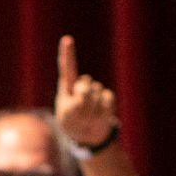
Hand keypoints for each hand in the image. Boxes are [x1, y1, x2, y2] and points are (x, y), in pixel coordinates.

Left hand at [54, 35, 118, 151]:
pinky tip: (99, 116)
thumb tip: (85, 96)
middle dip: (83, 103)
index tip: (67, 39)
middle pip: (85, 87)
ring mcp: (96, 90)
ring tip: (88, 118)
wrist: (88, 135)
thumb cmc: (72, 124)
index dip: (67, 53)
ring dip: (91, 111)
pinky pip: (108, 99)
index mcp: (68, 86)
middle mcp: (82, 84)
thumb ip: (74, 105)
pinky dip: (104, 111)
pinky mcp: (107, 97)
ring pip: (96, 95)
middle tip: (79, 115)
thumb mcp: (67, 117)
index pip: (67, 67)